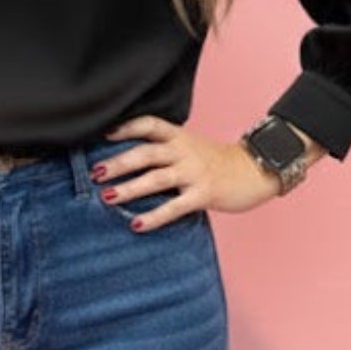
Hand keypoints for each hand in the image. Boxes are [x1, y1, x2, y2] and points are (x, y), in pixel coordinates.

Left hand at [95, 113, 288, 222]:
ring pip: (156, 178)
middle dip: (119, 163)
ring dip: (129, 188)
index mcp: (180, 137)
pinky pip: (174, 207)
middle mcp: (185, 151)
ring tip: (107, 197)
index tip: (103, 134)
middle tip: (95, 173)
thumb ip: (165, 150)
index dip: (126, 128)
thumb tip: (127, 161)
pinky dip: (153, 216)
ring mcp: (194, 173)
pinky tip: (136, 224)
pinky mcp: (203, 194)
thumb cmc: (217, 162)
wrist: (255, 171)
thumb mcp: (191, 147)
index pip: (149, 125)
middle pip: (146, 153)